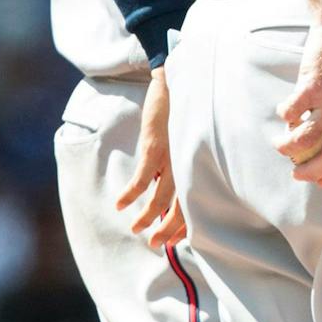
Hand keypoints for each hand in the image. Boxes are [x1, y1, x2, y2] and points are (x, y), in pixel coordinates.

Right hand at [113, 66, 185, 248]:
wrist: (181, 77)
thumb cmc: (188, 108)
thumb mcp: (194, 136)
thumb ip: (189, 158)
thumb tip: (180, 184)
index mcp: (201, 162)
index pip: (197, 201)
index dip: (187, 223)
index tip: (179, 239)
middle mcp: (191, 163)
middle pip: (182, 206)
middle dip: (169, 229)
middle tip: (157, 244)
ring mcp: (174, 156)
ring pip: (161, 198)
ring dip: (147, 217)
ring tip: (137, 230)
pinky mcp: (156, 146)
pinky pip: (142, 178)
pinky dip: (131, 194)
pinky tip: (120, 204)